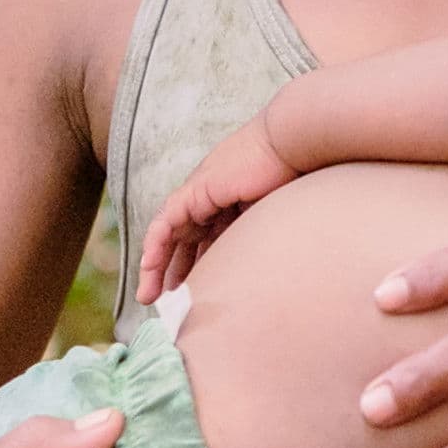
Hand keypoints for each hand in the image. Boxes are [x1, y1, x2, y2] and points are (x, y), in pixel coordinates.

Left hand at [138, 115, 295, 300]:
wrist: (297, 146)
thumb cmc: (299, 178)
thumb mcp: (274, 218)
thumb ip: (258, 241)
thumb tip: (262, 279)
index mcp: (231, 204)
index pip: (205, 241)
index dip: (196, 267)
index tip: (190, 294)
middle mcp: (211, 199)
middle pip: (182, 241)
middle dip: (170, 271)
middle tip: (159, 301)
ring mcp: (201, 194)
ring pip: (168, 234)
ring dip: (155, 265)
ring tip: (147, 295)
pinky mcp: (196, 191)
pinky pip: (166, 222)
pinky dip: (156, 245)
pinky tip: (150, 266)